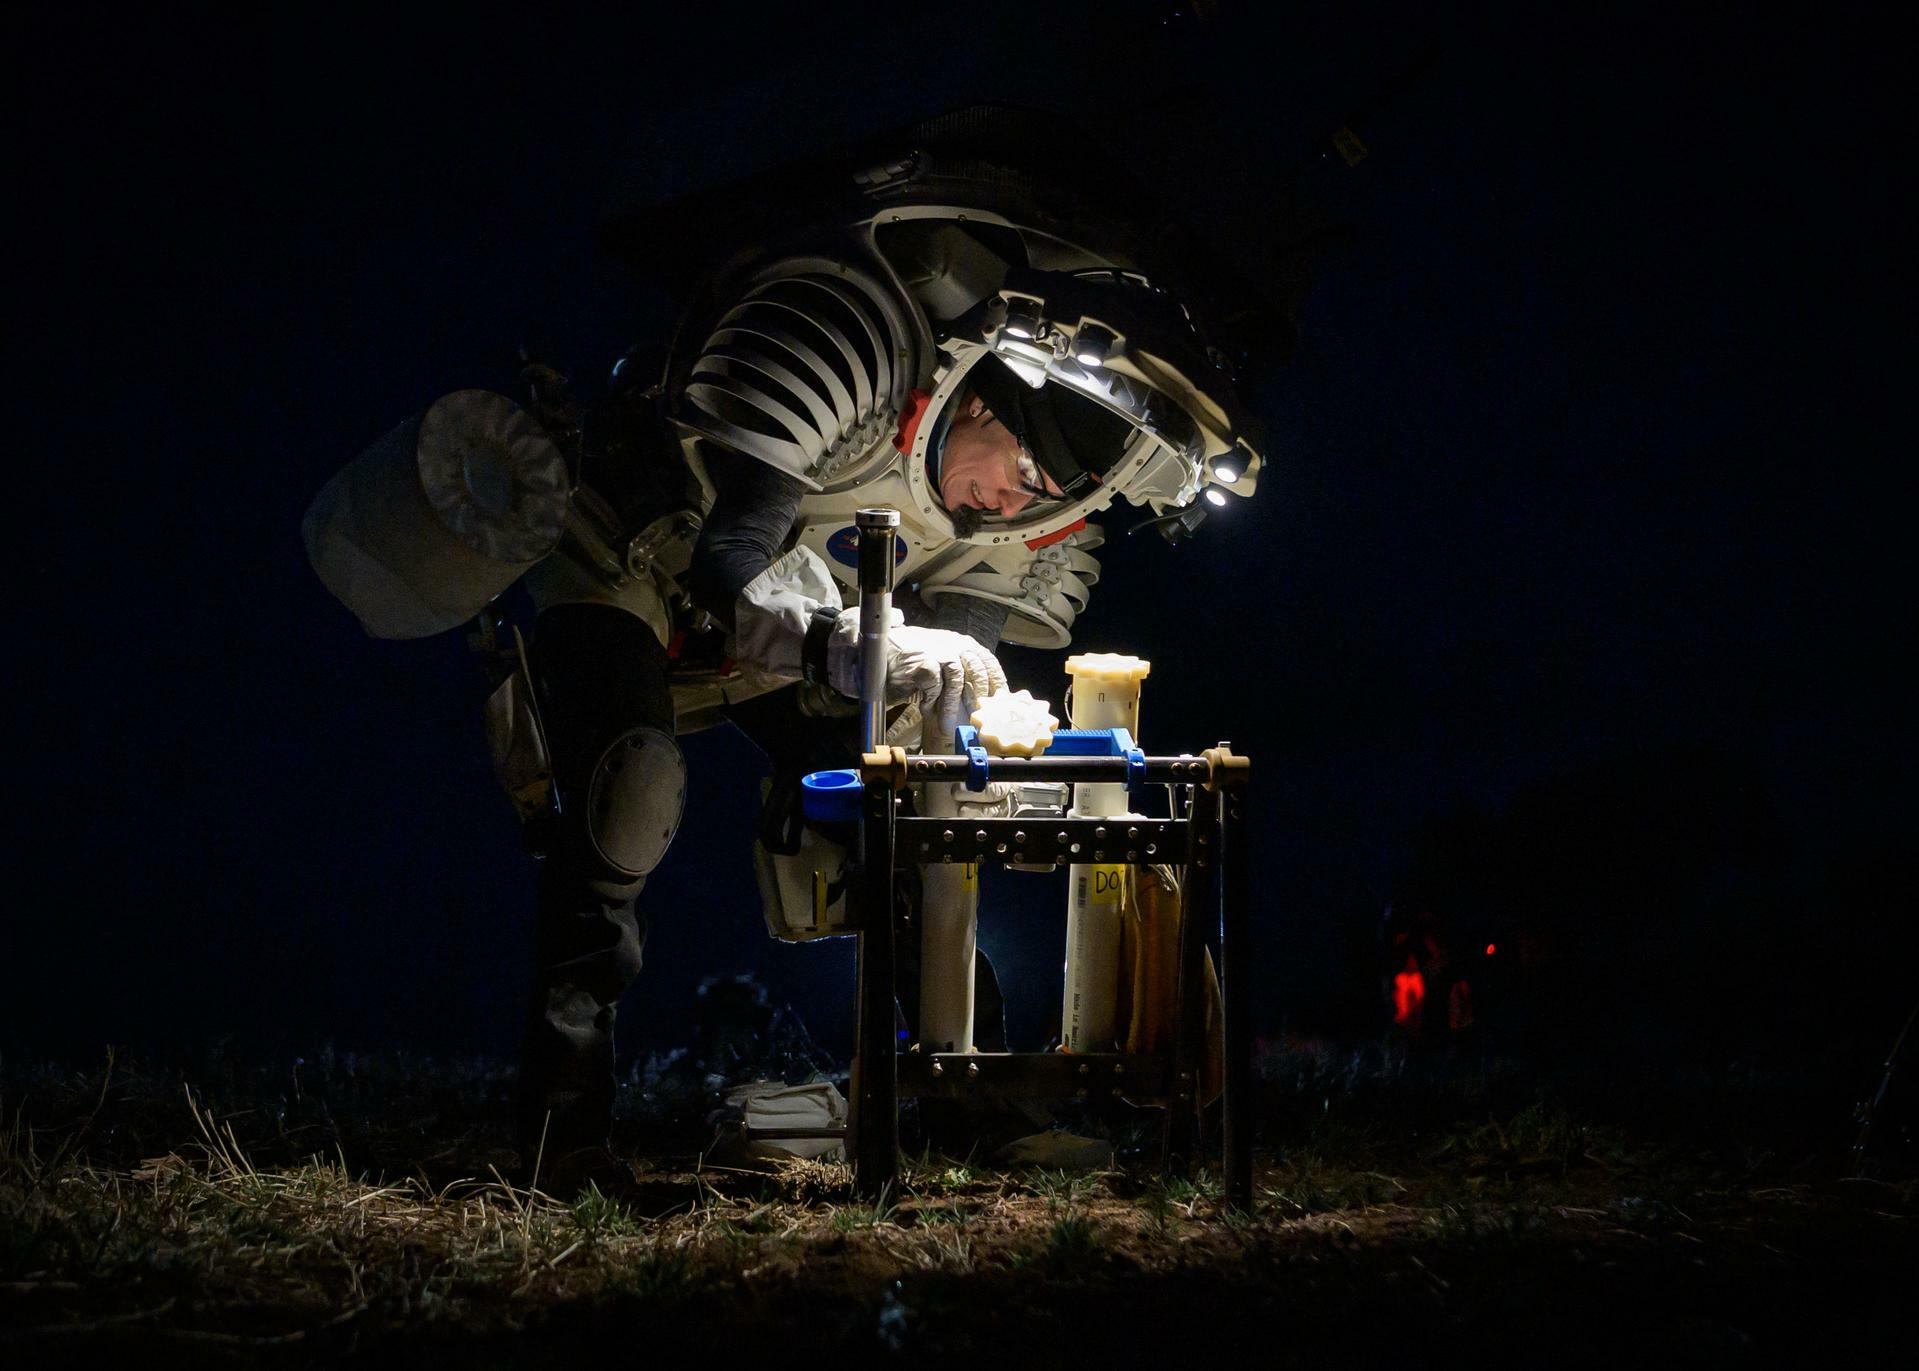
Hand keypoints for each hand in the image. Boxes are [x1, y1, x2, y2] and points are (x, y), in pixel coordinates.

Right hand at [828, 611, 1006, 730]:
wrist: (880, 651)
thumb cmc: (914, 662)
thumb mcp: (942, 665)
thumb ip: (960, 676)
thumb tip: (979, 701)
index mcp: (962, 643)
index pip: (987, 661)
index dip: (997, 681)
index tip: (1001, 700)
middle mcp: (953, 643)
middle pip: (977, 669)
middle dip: (979, 695)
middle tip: (977, 716)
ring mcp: (937, 650)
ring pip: (956, 678)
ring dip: (952, 704)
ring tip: (946, 724)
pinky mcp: (922, 661)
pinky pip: (933, 683)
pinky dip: (932, 698)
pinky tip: (926, 708)